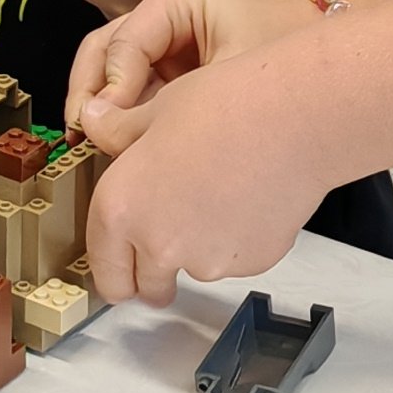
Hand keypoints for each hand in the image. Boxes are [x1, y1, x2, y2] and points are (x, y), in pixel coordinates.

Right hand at [65, 0, 317, 154]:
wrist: (326, 62)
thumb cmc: (286, 56)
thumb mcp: (229, 75)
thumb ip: (166, 104)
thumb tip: (101, 127)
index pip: (123, 40)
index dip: (112, 85)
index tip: (109, 126)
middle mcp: (159, 13)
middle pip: (101, 50)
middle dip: (89, 94)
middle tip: (85, 136)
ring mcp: (158, 42)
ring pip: (106, 72)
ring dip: (99, 109)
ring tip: (99, 145)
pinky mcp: (163, 70)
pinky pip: (127, 92)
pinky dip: (120, 118)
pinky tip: (121, 146)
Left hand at [69, 0, 333, 303]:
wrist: (296, 116)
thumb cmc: (228, 105)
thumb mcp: (155, 109)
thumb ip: (118, 133)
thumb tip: (96, 123)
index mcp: (121, 209)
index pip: (104, 269)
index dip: (112, 270)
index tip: (120, 267)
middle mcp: (159, 244)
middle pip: (146, 287)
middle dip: (153, 272)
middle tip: (171, 234)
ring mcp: (208, 260)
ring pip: (194, 270)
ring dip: (199, 249)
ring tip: (220, 193)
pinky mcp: (251, 263)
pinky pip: (235, 260)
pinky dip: (237, 240)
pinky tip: (248, 196)